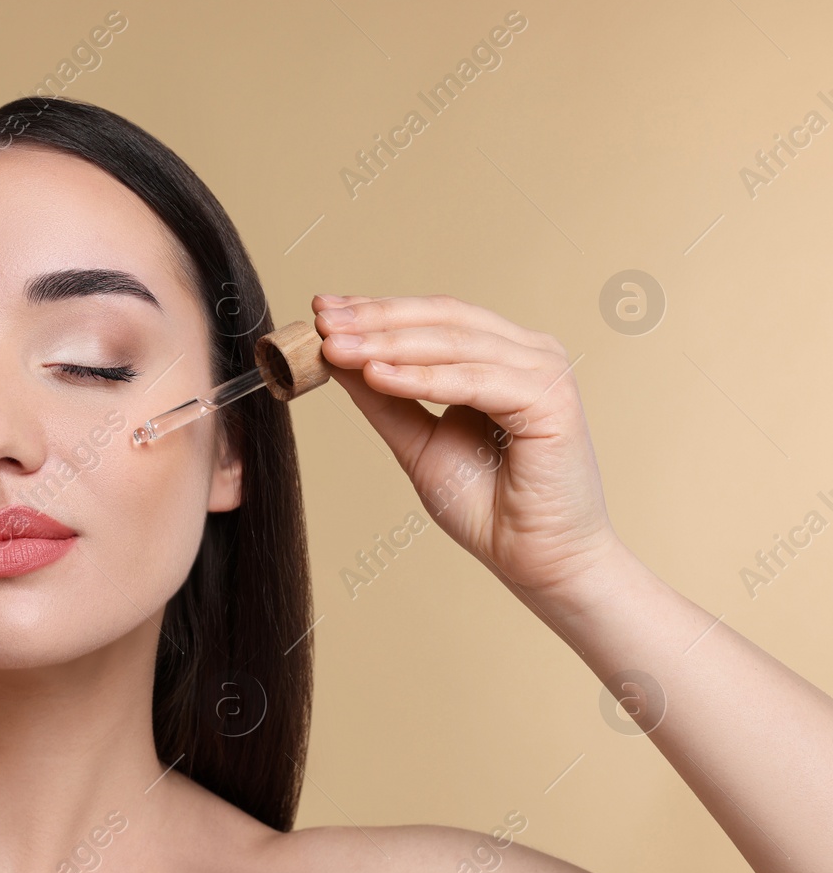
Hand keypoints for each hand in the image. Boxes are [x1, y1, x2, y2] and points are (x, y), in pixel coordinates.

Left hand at [311, 293, 625, 603]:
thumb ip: (383, 399)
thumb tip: (335, 357)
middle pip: (442, 319)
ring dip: (388, 344)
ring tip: (336, 347)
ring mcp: (545, 371)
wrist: (537, 561)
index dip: (375, 310)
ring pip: (454, 343)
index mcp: (502, 355)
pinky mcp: (552, 399)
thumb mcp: (417, 443)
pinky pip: (474, 381)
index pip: (431, 318)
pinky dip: (421, 378)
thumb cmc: (487, 507)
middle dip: (375, 319)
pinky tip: (376, 376)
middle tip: (321, 321)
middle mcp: (528, 354)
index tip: (321, 310)